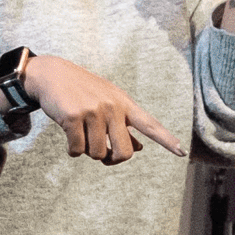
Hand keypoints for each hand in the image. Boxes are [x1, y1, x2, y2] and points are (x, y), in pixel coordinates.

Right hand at [20, 56, 185, 164]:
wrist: (52, 74)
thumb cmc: (84, 92)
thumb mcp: (109, 102)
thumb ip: (125, 125)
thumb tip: (139, 148)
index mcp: (125, 104)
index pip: (150, 125)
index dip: (166, 140)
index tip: (181, 152)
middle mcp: (113, 107)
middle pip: (124, 152)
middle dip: (112, 160)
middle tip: (104, 156)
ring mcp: (94, 111)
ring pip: (97, 154)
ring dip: (88, 152)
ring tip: (82, 134)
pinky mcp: (74, 117)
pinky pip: (77, 151)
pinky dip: (73, 150)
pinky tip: (69, 136)